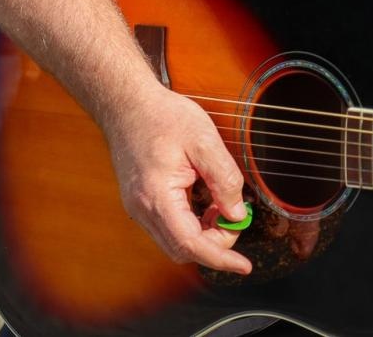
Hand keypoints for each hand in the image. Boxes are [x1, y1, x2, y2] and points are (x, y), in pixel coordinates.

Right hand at [100, 86, 252, 273]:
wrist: (127, 105)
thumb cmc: (163, 117)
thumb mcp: (204, 140)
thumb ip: (224, 178)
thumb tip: (237, 213)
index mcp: (157, 197)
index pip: (190, 243)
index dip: (220, 258)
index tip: (245, 266)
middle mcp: (143, 210)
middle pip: (182, 248)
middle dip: (215, 243)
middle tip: (237, 217)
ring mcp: (139, 208)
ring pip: (175, 240)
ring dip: (204, 233)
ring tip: (222, 205)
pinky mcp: (142, 202)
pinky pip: (170, 226)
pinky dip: (193, 223)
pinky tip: (207, 201)